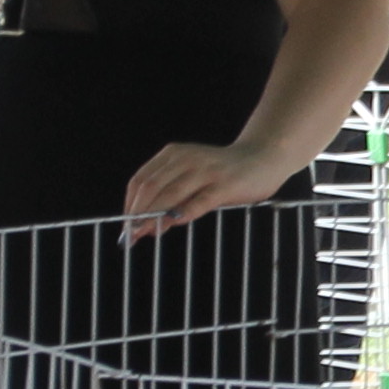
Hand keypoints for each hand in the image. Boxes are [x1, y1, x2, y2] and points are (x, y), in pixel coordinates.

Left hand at [124, 138, 295, 237]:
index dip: (129, 204)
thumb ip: (171, 192)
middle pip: (151, 187)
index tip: (126, 225)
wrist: (262, 158)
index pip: (141, 179)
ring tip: (144, 233)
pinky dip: (182, 214)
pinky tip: (172, 225)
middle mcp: (186, 159)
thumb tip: (146, 222)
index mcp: (174, 154)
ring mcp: (206, 171)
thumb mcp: (192, 173)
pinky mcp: (224, 185)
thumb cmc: (224, 171)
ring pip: (170, 194)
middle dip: (137, 213)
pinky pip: (198, 201)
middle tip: (130, 234)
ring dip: (153, 216)